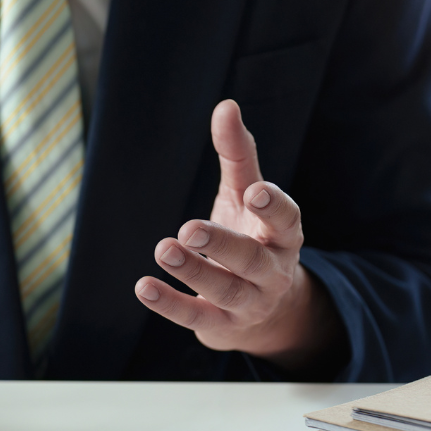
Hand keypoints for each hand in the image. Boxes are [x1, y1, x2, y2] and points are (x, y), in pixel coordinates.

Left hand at [134, 100, 333, 372]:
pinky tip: (144, 286)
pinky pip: (195, 316)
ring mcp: (248, 302)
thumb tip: (226, 106)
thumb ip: (238, 155)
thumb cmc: (252, 236)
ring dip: (193, 271)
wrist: (262, 309)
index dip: (274, 207)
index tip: (255, 193)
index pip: (287, 220)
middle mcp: (271, 271)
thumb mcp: (245, 196)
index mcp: (283, 235)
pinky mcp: (220, 324)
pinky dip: (170, 303)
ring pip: (224, 289)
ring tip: (164, 249)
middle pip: (251, 259)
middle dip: (223, 244)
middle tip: (190, 228)